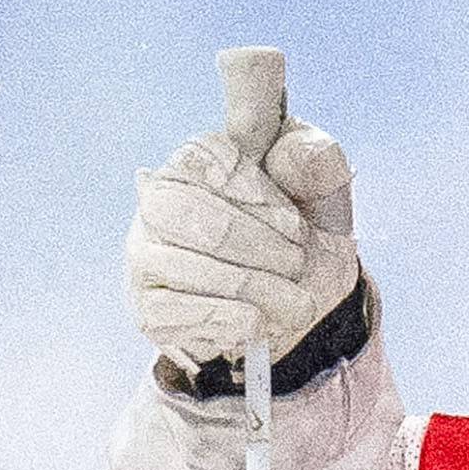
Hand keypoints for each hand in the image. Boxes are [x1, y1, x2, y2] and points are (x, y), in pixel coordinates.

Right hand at [128, 111, 359, 375]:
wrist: (291, 307)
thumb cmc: (298, 240)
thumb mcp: (323, 197)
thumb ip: (317, 162)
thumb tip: (294, 150)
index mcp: (199, 158)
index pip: (208, 156)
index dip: (258, 194)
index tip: (297, 226)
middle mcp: (158, 199)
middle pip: (188, 211)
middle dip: (256, 244)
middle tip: (298, 263)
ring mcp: (145, 254)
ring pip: (189, 264)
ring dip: (255, 286)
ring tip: (295, 300)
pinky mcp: (149, 308)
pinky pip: (180, 312)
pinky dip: (231, 318)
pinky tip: (258, 320)